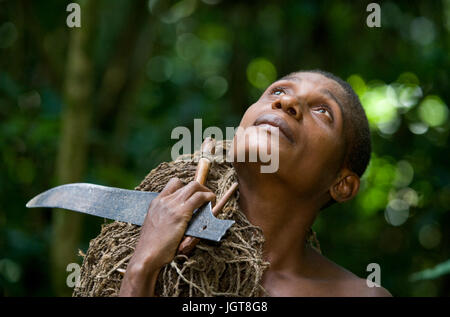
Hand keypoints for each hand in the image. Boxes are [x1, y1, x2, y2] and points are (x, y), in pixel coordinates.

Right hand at [120, 177, 214, 295]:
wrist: (146, 255)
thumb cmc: (151, 247)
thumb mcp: (155, 226)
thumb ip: (165, 218)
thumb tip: (181, 219)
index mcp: (156, 203)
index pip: (173, 184)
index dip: (186, 187)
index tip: (193, 195)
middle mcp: (164, 200)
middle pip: (186, 184)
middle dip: (199, 188)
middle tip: (206, 198)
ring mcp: (172, 205)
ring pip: (194, 186)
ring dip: (206, 191)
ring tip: (211, 200)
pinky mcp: (181, 213)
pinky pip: (199, 198)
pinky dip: (208, 198)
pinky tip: (212, 203)